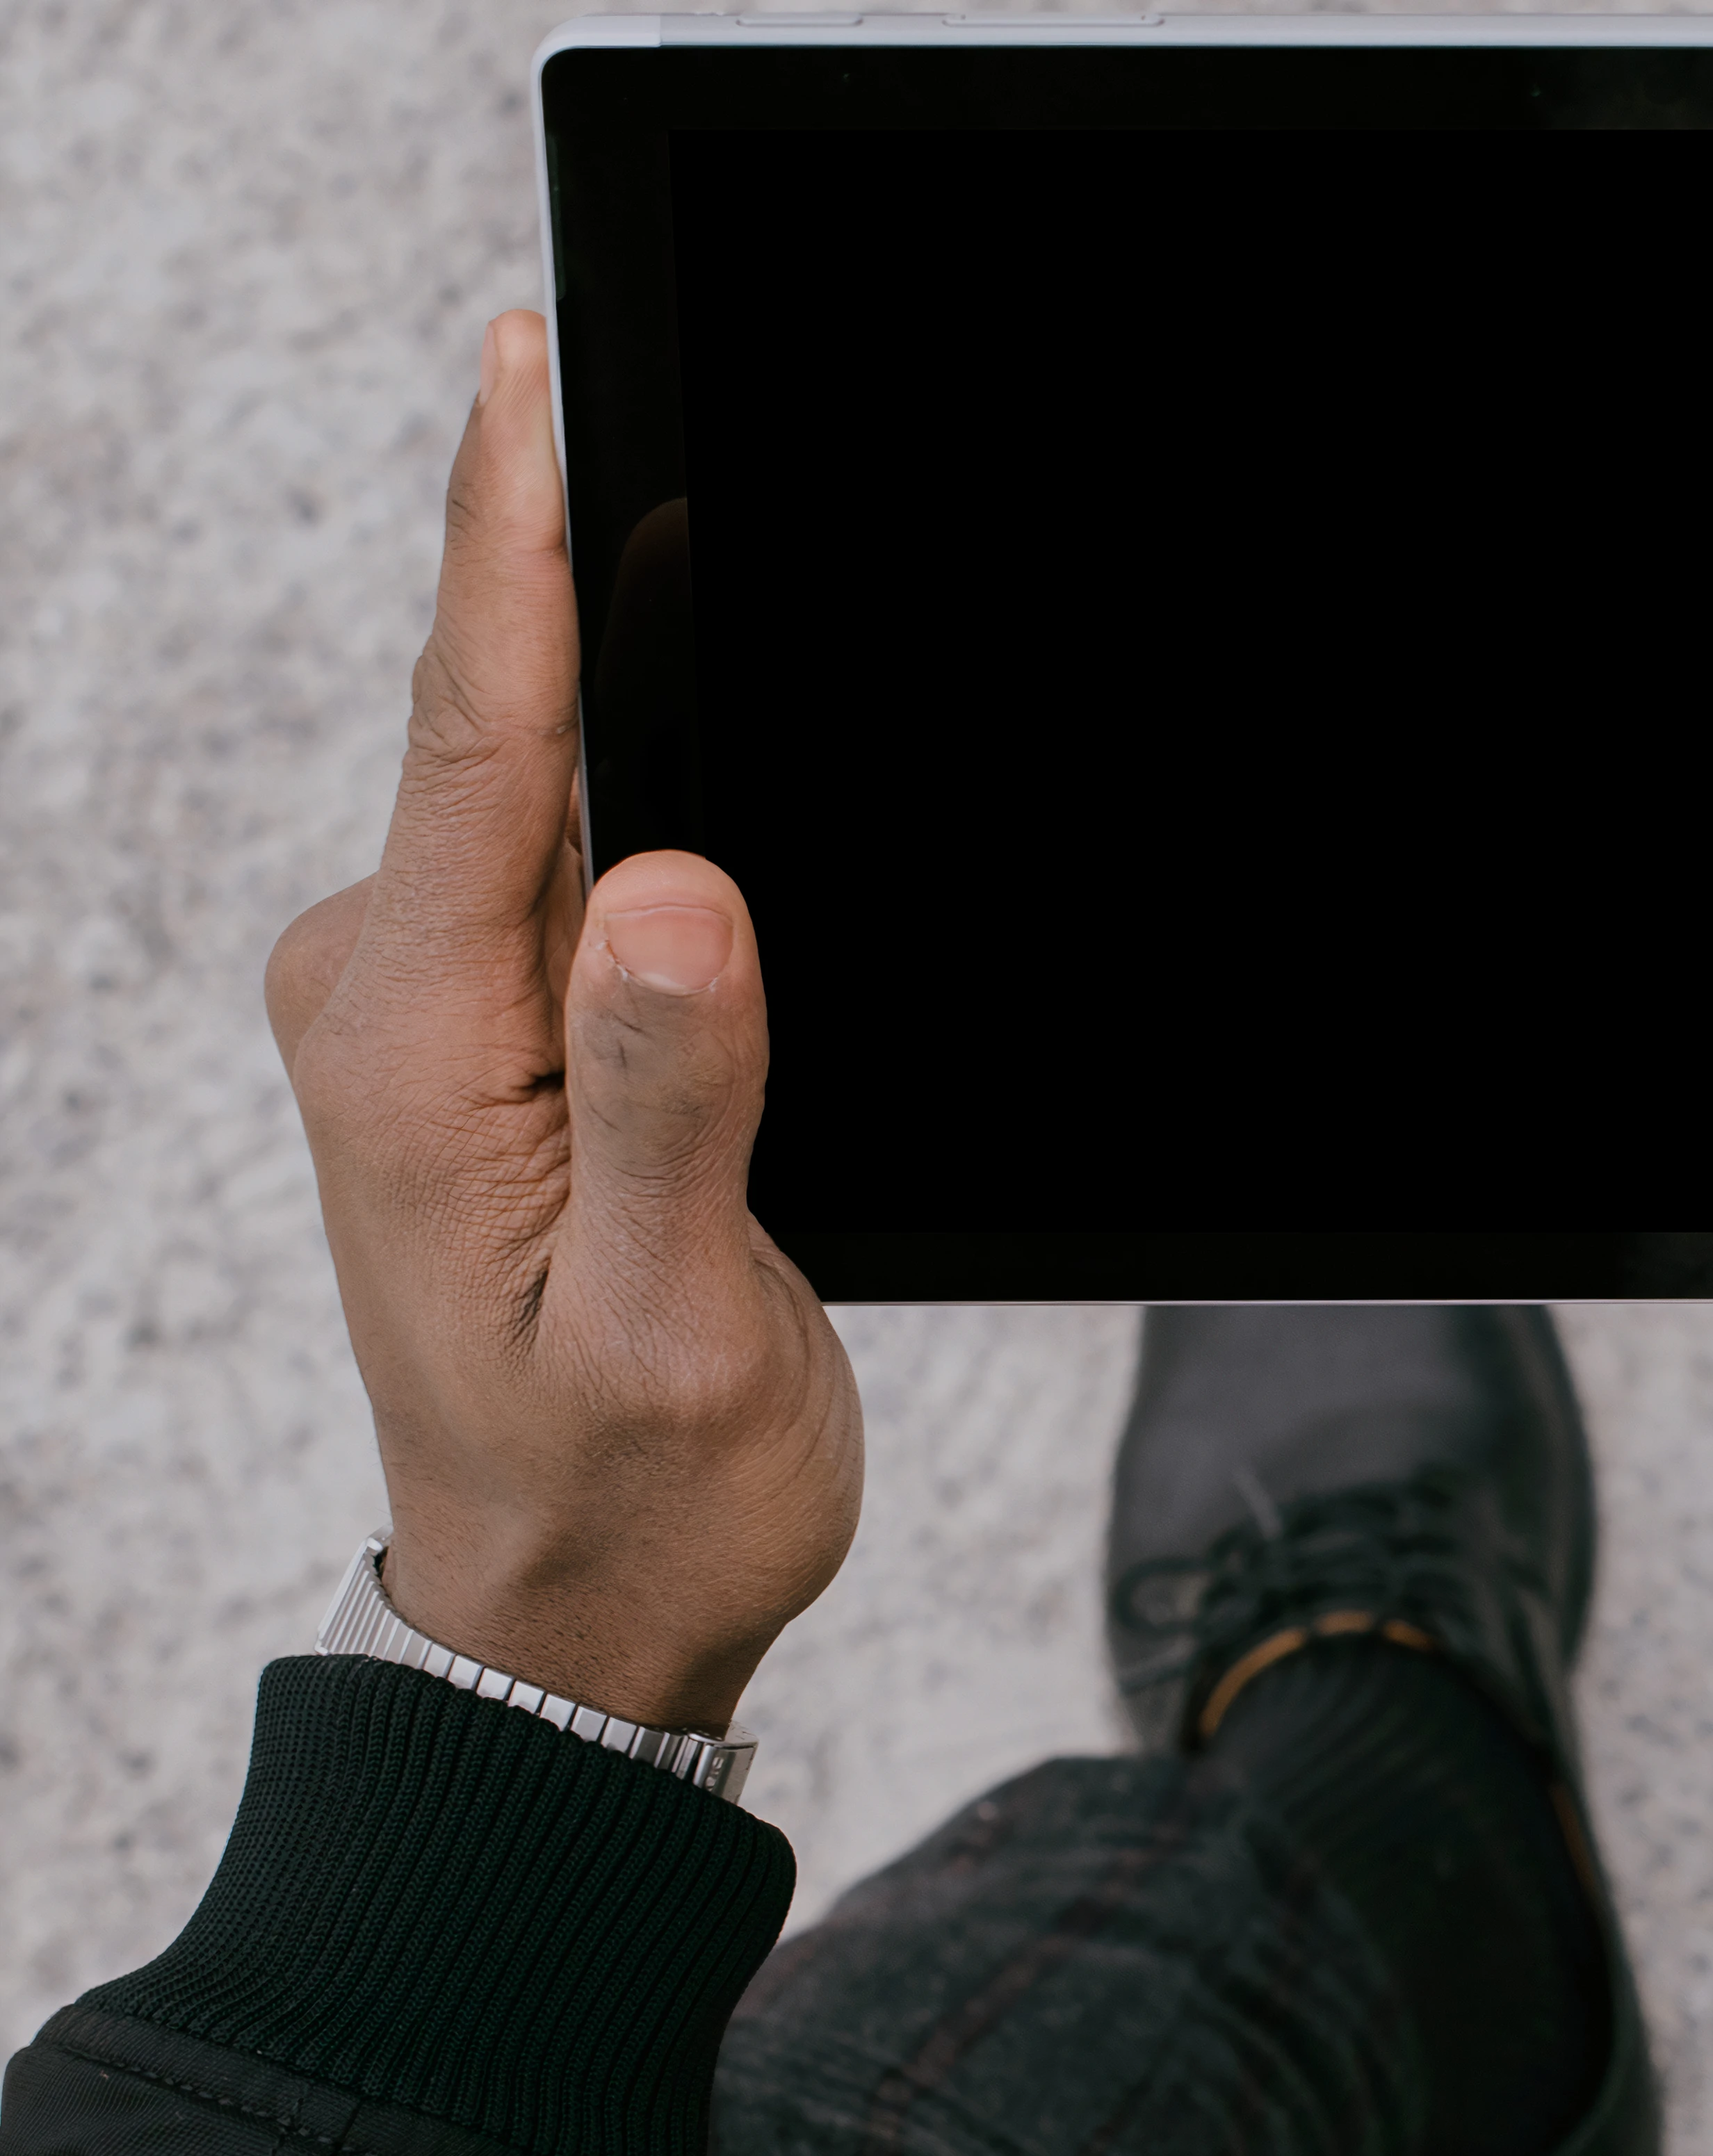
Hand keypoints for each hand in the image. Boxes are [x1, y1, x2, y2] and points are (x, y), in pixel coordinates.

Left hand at [264, 313, 860, 1733]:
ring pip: (543, 788)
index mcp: (417, 1051)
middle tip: (668, 387)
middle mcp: (388, 1000)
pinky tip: (696, 761)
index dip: (513, 544)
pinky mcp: (484, 1033)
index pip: (485, 746)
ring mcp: (426, 1011)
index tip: (530, 365)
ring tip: (709, 549)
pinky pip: (558, 859)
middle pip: (509, 731)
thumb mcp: (670, 1320)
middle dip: (585, 564)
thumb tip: (677, 888)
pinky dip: (631, 783)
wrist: (570, 1618)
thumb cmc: (631, 1493)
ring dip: (624, 680)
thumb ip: (671, 1098)